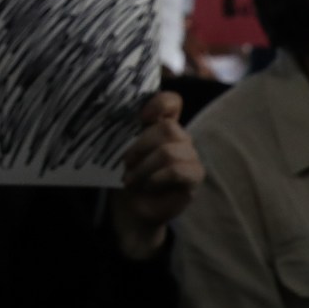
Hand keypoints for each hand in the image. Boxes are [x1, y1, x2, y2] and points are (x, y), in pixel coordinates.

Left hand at [110, 90, 204, 258]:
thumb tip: (114, 115)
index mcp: (161, 124)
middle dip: (140, 146)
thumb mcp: (121, 148)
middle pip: (167, 128)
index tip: (141, 117)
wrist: (132, 206)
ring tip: (132, 180)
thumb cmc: (126, 172)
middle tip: (125, 162)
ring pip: (168, 151)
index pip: (171, 102)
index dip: (160, 103)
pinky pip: (177, 170)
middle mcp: (179, 137)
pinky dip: (157, 178)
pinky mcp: (194, 176)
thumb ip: (125, 130)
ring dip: (144, 167)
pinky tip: (148, 185)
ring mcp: (190, 156)